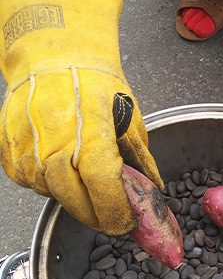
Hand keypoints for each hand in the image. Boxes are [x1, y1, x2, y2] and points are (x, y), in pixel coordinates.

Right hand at [0, 0, 162, 234]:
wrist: (51, 56)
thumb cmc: (94, 82)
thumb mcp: (130, 117)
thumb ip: (140, 159)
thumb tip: (153, 191)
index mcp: (90, 136)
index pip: (103, 191)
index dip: (116, 213)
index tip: (126, 223)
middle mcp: (54, 147)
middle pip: (76, 203)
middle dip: (97, 216)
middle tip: (112, 217)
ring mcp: (27, 152)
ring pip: (53, 195)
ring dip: (73, 198)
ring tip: (86, 180)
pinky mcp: (9, 154)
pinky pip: (32, 184)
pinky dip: (50, 183)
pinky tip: (63, 164)